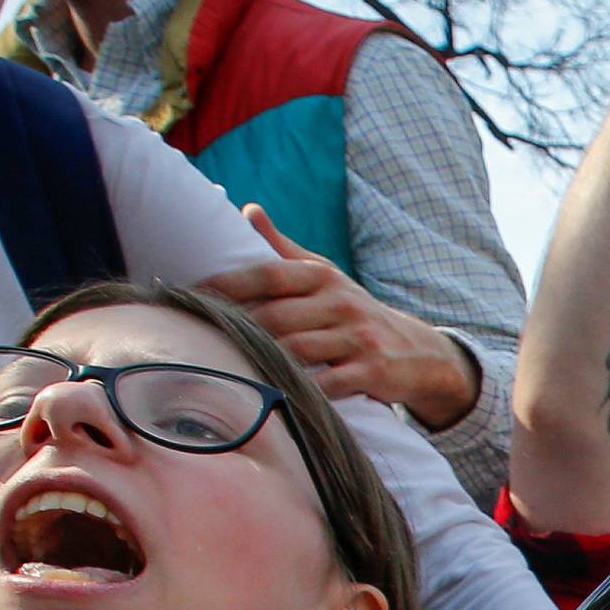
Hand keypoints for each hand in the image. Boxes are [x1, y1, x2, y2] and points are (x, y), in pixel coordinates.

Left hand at [206, 205, 481, 428]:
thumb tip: (247, 210)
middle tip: (196, 340)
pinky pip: (326, 385)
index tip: (190, 295)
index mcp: (323, 277)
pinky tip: (270, 399)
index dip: (227, 285)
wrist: (419, 353)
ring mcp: (357, 339)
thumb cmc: (356, 314)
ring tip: (222, 369)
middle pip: (276, 317)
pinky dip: (298, 393)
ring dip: (260, 362)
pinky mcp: (370, 373)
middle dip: (236, 329)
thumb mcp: (327, 277)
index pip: (267, 274)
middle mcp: (340, 303)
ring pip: (297, 350)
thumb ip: (284, 250)